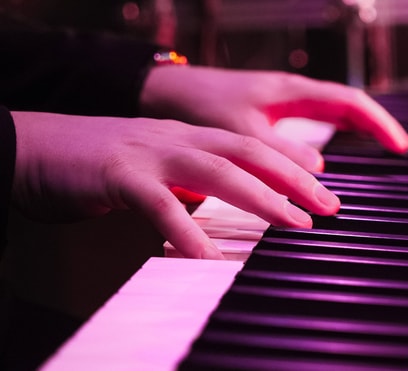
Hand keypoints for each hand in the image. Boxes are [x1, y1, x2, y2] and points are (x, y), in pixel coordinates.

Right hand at [10, 111, 339, 257]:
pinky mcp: (120, 176)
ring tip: (292, 223)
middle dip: (293, 180)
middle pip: (248, 153)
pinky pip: (160, 205)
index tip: (324, 191)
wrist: (39, 144)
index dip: (293, 167)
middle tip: (327, 207)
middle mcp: (179, 140)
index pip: (253, 147)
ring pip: (217, 170)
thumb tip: (233, 205)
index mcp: (191, 137)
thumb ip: (196, 180)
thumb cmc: (104, 163)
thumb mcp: (160, 164)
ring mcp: (151, 154)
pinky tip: (208, 257)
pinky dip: (187, 231)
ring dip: (261, 197)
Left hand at [139, 66, 407, 171]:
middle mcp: (294, 92)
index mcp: (293, 91)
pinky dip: (334, 134)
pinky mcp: (272, 112)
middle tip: (401, 150)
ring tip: (381, 151)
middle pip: (349, 106)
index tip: (400, 146)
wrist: (168, 91)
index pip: (351, 103)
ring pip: (333, 112)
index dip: (379, 124)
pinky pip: (314, 120)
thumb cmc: (201, 105)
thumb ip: (280, 155)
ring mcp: (284, 101)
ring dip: (359, 129)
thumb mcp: (242, 134)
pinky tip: (334, 153)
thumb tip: (318, 171)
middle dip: (378, 126)